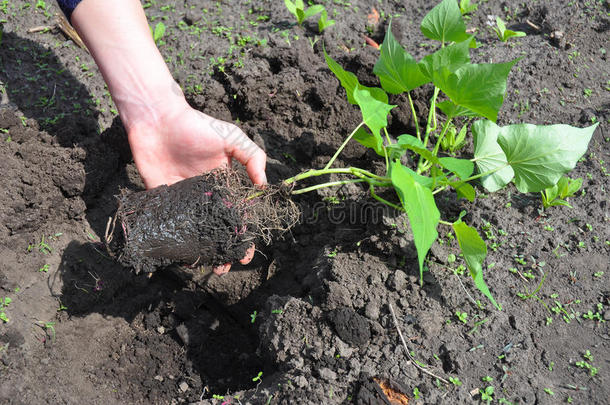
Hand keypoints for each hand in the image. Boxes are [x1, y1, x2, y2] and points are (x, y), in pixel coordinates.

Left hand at [127, 98, 265, 274]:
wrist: (157, 119)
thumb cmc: (197, 127)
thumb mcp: (231, 138)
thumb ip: (252, 157)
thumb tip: (264, 187)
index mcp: (225, 185)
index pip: (238, 214)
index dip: (245, 234)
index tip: (246, 252)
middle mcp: (207, 196)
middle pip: (219, 228)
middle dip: (226, 249)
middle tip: (226, 266)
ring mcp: (185, 200)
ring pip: (197, 232)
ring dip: (204, 250)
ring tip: (209, 266)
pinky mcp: (163, 199)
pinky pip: (171, 225)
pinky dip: (177, 242)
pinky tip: (183, 257)